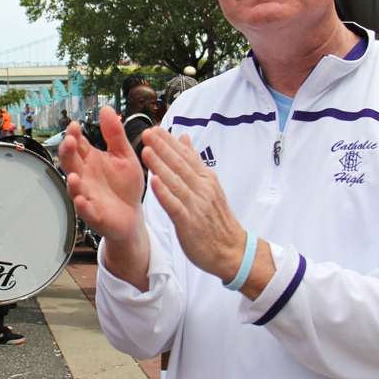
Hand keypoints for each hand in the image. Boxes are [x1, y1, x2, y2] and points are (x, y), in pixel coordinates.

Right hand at [59, 107, 145, 240]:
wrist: (133, 215)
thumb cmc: (125, 185)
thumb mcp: (124, 155)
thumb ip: (115, 134)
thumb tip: (106, 109)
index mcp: (90, 160)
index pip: (77, 144)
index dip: (74, 135)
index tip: (74, 125)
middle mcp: (84, 176)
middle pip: (70, 162)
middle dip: (67, 153)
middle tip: (69, 141)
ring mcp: (87, 195)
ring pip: (74, 187)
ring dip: (72, 182)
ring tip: (73, 176)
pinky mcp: (94, 214)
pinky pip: (85, 210)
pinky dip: (82, 206)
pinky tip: (81, 200)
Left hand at [140, 128, 244, 281]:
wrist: (231, 250)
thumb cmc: (216, 219)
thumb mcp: (209, 185)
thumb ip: (194, 162)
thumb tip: (184, 138)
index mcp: (206, 179)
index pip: (186, 155)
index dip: (170, 141)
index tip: (156, 128)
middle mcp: (202, 188)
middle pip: (180, 165)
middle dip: (163, 147)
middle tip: (148, 133)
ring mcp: (196, 205)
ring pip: (176, 182)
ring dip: (161, 166)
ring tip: (147, 151)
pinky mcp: (190, 222)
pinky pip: (176, 206)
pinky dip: (165, 193)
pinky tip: (154, 182)